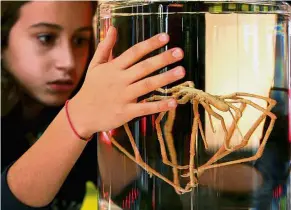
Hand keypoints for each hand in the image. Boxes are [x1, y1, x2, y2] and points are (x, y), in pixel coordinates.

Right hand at [70, 26, 184, 136]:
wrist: (82, 114)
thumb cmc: (91, 88)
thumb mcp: (95, 65)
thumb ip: (105, 47)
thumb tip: (113, 28)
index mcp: (113, 68)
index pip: (134, 52)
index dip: (150, 44)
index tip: (166, 37)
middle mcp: (119, 80)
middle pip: (143, 67)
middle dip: (162, 59)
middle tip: (179, 52)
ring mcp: (123, 97)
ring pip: (146, 85)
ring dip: (164, 78)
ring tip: (181, 71)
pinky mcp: (125, 112)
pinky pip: (145, 108)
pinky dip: (159, 106)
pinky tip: (173, 102)